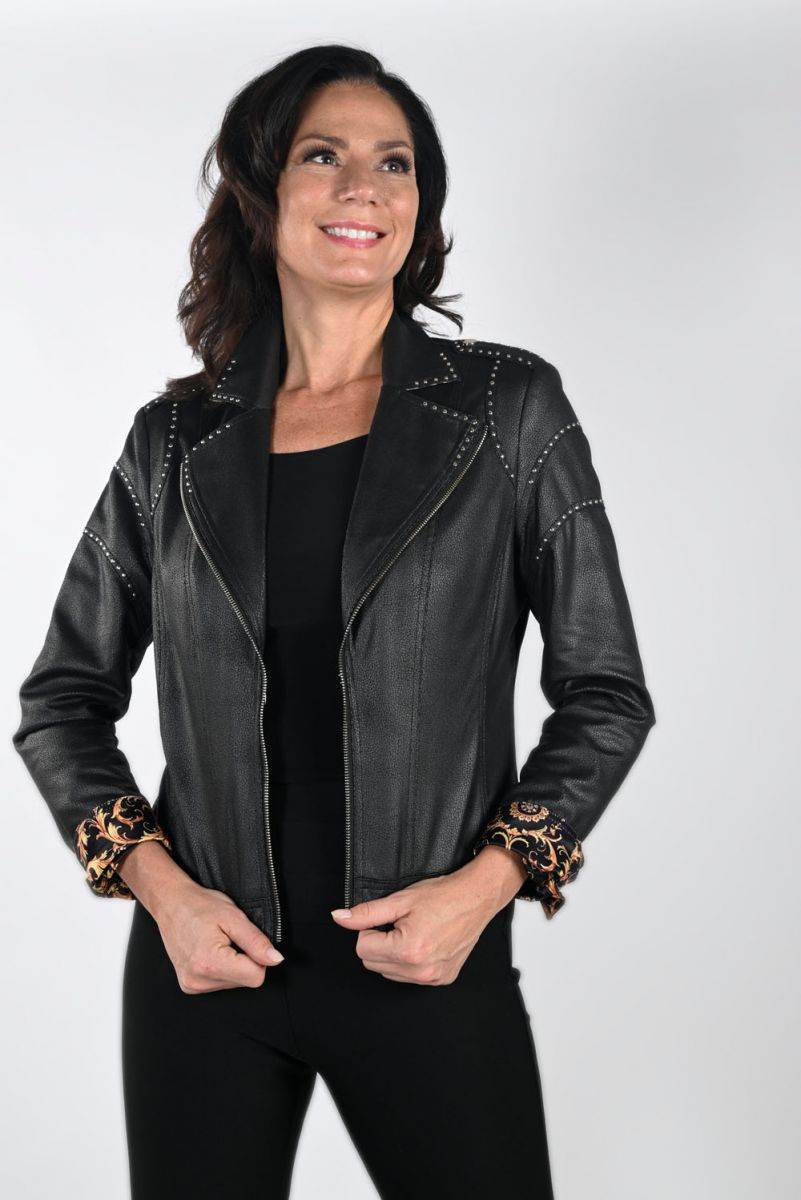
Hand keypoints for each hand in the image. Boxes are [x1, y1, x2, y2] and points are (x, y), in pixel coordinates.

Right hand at [155, 880, 284, 992]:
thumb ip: (256, 942)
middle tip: (229, 938)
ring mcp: (192, 985)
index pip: (256, 977)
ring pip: (234, 983)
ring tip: (217, 942)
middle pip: (245, 981)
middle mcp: (198, 980)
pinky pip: (220, 983)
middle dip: (244, 960)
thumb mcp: (234, 917)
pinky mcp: (189, 986)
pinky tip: (209, 951)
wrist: (171, 903)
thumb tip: (276, 959)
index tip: (246, 940)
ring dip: (233, 964)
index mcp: (210, 963)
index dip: (258, 957)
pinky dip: (221, 968)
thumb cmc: (200, 905)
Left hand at [329, 846, 526, 984]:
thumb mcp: (400, 900)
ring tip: (413, 932)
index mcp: (408, 950)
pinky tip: (423, 943)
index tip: (386, 919)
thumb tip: (339, 918)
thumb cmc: (442, 895)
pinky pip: (409, 977)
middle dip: (379, 942)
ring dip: (392, 954)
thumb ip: (366, 913)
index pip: (362, 949)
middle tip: (399, 924)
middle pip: (373, 964)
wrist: (476, 898)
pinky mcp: (441, 979)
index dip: (369, 930)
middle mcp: (421, 970)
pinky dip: (409, 962)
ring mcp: (432, 977)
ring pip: (389, 972)